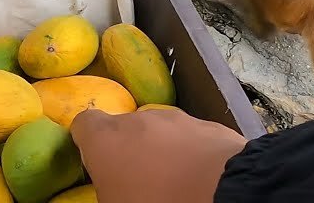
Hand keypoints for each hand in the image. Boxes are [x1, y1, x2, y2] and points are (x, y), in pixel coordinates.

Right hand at [70, 108, 247, 202]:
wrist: (229, 195)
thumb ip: (108, 193)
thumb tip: (113, 191)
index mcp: (105, 140)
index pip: (84, 123)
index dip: (88, 140)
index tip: (96, 161)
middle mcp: (137, 120)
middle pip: (126, 128)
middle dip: (131, 150)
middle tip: (140, 184)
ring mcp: (177, 119)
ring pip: (162, 133)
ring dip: (164, 152)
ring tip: (177, 185)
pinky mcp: (210, 127)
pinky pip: (193, 140)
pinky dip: (193, 155)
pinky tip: (203, 181)